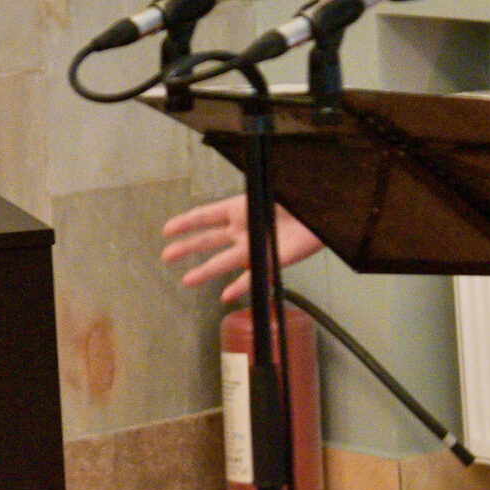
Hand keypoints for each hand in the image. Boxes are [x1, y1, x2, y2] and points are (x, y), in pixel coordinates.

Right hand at [162, 194, 324, 303]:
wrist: (322, 215)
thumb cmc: (297, 200)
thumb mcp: (269, 193)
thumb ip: (250, 199)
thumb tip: (230, 198)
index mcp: (241, 207)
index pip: (206, 216)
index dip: (185, 223)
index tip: (167, 230)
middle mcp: (243, 228)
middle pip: (208, 240)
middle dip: (186, 248)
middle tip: (167, 256)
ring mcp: (255, 245)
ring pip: (223, 260)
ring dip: (205, 271)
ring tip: (186, 280)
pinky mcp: (270, 260)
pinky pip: (250, 276)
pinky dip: (238, 286)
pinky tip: (225, 296)